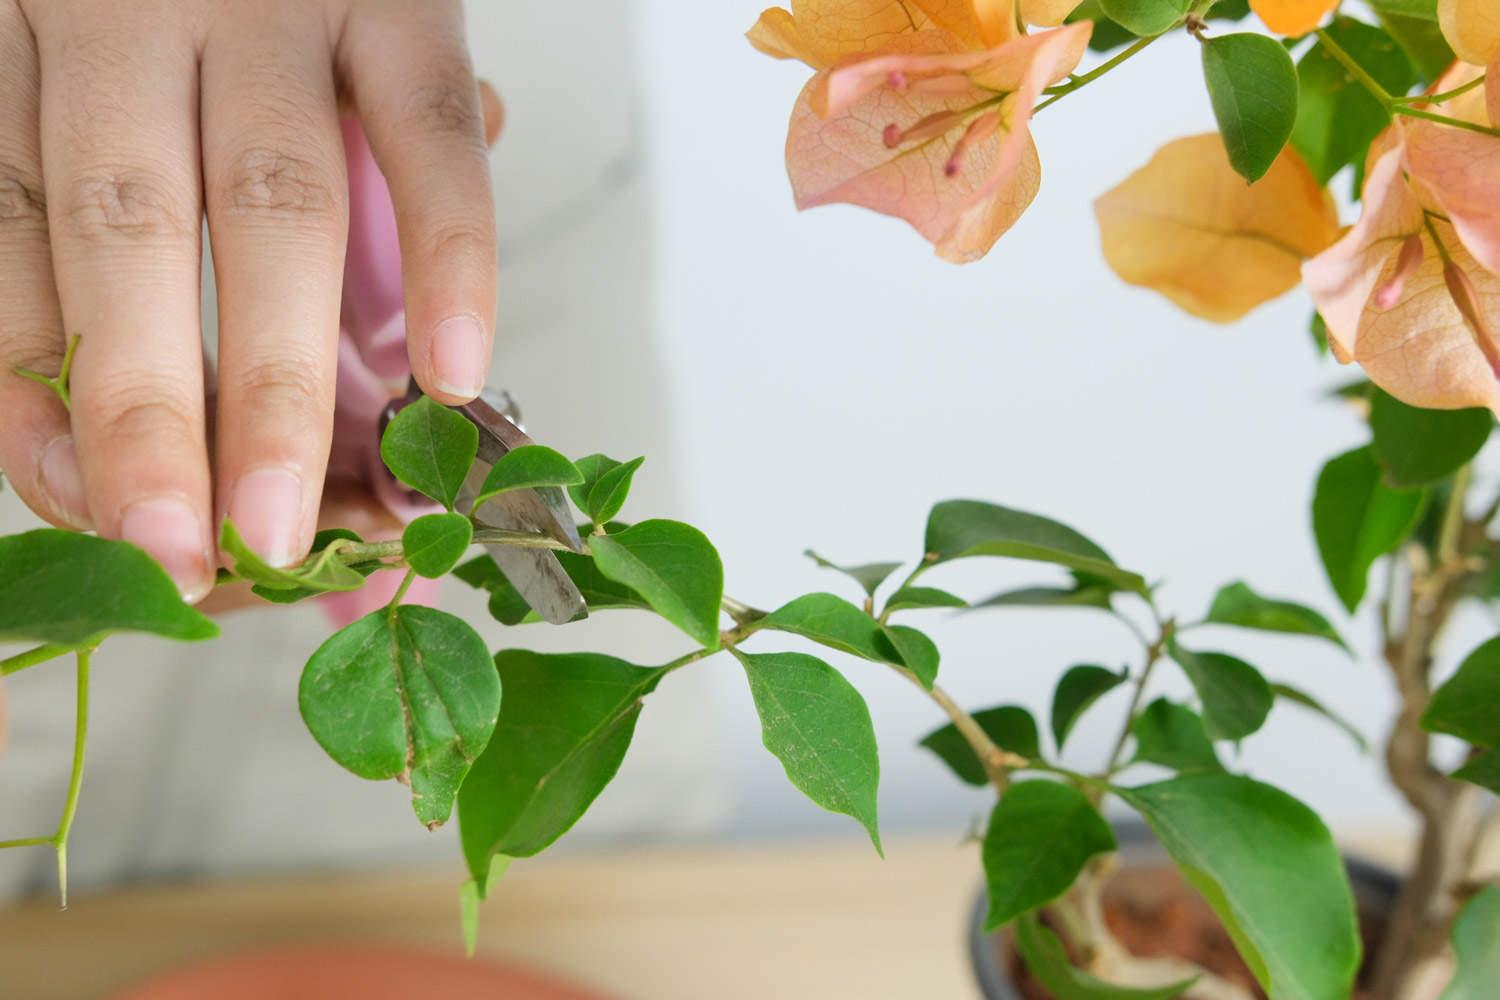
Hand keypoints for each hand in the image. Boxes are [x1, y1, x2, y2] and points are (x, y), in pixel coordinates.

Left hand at [0, 0, 497, 600]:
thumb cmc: (173, 4)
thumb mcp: (90, 85)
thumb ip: (97, 235)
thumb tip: (98, 445)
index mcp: (23, 36)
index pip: (7, 234)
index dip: (36, 386)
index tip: (85, 507)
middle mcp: (129, 11)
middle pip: (126, 233)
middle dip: (151, 414)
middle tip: (179, 553)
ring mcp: (275, 0)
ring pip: (270, 207)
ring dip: (278, 382)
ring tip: (285, 525)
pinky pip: (430, 134)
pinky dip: (452, 257)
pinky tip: (449, 373)